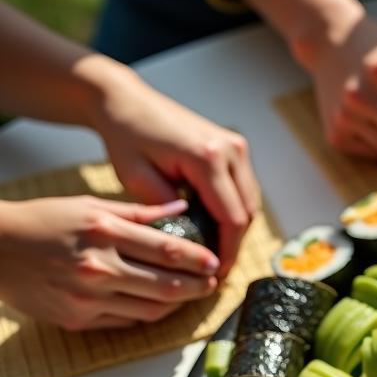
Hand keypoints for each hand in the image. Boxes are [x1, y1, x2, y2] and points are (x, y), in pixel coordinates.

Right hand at [0, 194, 221, 329]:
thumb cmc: (43, 222)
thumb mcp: (89, 205)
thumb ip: (139, 212)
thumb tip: (181, 208)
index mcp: (103, 231)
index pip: (166, 250)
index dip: (199, 261)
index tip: (216, 263)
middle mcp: (98, 267)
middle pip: (167, 286)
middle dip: (198, 287)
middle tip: (211, 284)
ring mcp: (88, 297)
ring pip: (152, 310)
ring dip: (177, 305)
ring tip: (189, 294)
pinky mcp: (79, 320)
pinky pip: (126, 322)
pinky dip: (147, 314)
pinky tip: (157, 304)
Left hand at [92, 70, 259, 274]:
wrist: (126, 100)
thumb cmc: (125, 136)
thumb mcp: (137, 180)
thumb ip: (168, 213)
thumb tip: (192, 243)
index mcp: (207, 158)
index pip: (233, 219)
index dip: (228, 252)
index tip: (217, 275)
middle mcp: (230, 150)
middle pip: (248, 213)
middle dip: (235, 244)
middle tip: (216, 269)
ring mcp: (236, 146)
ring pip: (251, 202)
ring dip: (238, 228)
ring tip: (216, 250)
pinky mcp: (235, 146)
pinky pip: (245, 189)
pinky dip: (236, 210)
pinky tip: (217, 226)